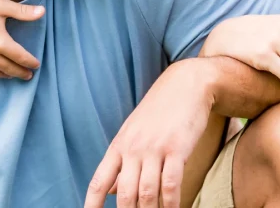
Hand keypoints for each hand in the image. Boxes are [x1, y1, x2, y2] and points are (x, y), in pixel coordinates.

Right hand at [0, 0, 42, 78]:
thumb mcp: (3, 6)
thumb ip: (24, 12)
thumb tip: (43, 11)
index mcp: (0, 42)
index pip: (20, 57)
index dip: (30, 62)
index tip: (36, 65)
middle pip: (8, 69)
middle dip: (20, 73)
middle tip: (28, 75)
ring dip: (4, 75)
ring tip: (11, 75)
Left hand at [85, 59, 214, 207]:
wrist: (187, 84)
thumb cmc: (160, 110)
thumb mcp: (135, 132)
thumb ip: (123, 162)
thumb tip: (111, 191)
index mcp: (119, 145)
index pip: (99, 181)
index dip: (92, 205)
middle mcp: (133, 148)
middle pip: (125, 195)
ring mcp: (155, 148)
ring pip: (147, 193)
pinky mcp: (177, 148)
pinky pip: (171, 184)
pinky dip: (171, 203)